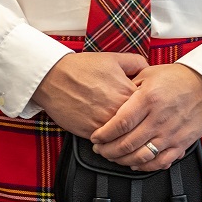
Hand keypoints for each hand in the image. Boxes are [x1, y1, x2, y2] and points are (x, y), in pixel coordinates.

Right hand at [32, 51, 147, 136]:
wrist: (53, 77)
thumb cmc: (81, 68)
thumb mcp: (112, 58)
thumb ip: (135, 62)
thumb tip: (148, 68)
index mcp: (128, 92)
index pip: (149, 108)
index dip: (149, 109)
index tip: (146, 110)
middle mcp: (119, 110)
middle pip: (140, 126)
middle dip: (141, 127)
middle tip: (139, 126)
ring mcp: (105, 123)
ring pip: (125, 139)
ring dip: (127, 139)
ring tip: (126, 135)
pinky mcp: (91, 133)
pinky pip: (107, 144)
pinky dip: (111, 143)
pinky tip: (111, 138)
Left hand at [89, 63, 201, 170]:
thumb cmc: (177, 78)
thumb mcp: (149, 74)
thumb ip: (129, 86)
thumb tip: (110, 98)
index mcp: (149, 99)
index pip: (121, 123)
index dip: (104, 134)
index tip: (95, 137)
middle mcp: (159, 119)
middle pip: (127, 143)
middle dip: (108, 150)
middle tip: (99, 149)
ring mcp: (171, 134)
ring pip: (141, 157)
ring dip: (123, 160)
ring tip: (113, 157)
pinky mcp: (181, 144)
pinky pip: (160, 162)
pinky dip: (144, 166)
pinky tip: (134, 163)